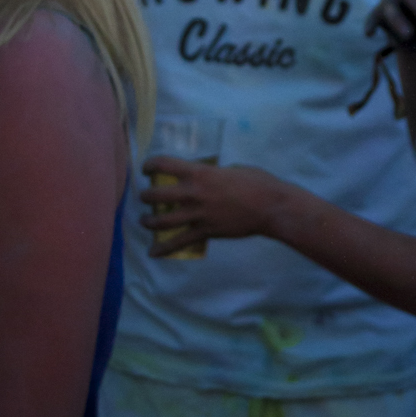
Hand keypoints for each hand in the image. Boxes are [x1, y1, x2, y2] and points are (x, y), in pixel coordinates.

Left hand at [139, 156, 287, 254]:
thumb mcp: (232, 169)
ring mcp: (198, 215)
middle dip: (145, 196)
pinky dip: (164, 249)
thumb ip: (213, 173)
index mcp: (200, 172)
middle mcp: (193, 193)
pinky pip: (180, 242)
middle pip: (156, 195)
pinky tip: (152, 252)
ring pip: (162, 221)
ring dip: (148, 222)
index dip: (150, 164)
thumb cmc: (257, 182)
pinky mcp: (205, 232)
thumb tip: (206, 177)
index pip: (164, 164)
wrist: (270, 207)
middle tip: (145, 196)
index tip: (147, 168)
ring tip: (145, 221)